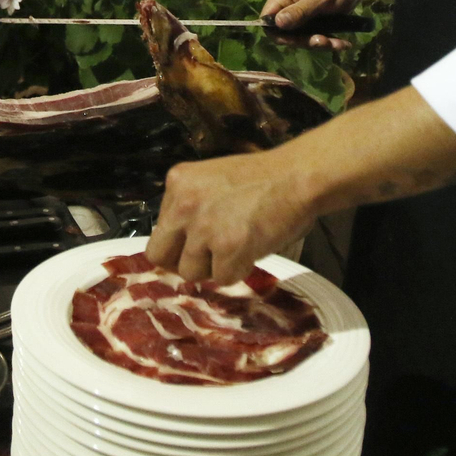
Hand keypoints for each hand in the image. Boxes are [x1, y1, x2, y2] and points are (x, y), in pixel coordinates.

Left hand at [146, 147, 316, 285]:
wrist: (297, 176)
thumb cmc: (262, 179)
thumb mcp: (211, 182)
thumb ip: (190, 208)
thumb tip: (178, 247)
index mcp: (177, 183)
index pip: (158, 230)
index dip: (177, 243)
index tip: (195, 244)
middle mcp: (183, 204)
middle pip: (160, 256)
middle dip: (183, 262)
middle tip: (209, 258)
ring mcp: (204, 228)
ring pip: (190, 272)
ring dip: (214, 267)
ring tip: (238, 246)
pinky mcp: (228, 248)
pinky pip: (222, 278)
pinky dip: (239, 270)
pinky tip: (252, 249)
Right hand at [260, 0, 367, 49]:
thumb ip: (299, 11)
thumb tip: (277, 23)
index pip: (267, 18)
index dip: (278, 33)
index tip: (298, 40)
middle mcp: (289, 3)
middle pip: (285, 31)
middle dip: (305, 41)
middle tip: (325, 42)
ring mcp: (301, 10)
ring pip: (301, 35)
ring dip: (320, 42)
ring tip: (340, 43)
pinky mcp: (313, 17)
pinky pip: (314, 33)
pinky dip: (327, 39)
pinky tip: (342, 43)